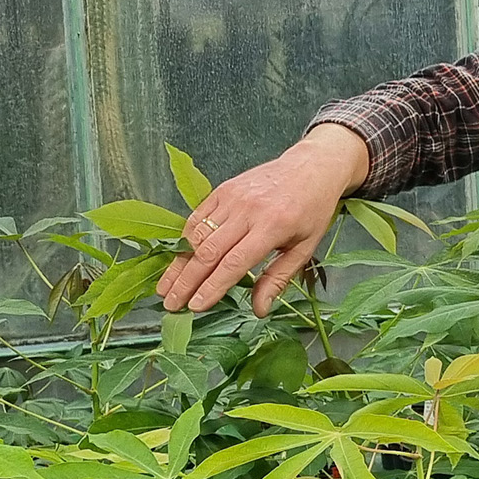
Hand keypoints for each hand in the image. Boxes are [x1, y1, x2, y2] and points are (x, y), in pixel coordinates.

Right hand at [156, 124, 369, 316]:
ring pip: (197, 234)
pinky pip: (197, 217)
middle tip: (170, 304)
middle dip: (186, 281)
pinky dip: (185, 240)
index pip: (234, 263)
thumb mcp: (305, 247)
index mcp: (273, 227)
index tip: (195, 307)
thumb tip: (259, 311)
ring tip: (166, 288)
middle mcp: (248, 211)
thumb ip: (278, 278)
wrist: (311, 167)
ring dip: (179, 264)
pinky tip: (178, 259)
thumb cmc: (312, 210)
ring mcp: (232, 197)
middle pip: (208, 251)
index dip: (212, 287)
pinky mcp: (223, 189)